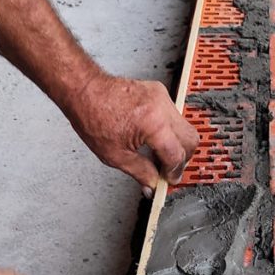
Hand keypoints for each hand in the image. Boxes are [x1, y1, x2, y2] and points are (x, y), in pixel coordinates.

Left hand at [67, 72, 199, 195]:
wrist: (84, 90)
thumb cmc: (92, 116)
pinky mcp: (159, 92)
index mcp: (153, 124)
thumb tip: (153, 184)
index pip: (177, 155)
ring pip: (185, 127)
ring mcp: (162, 97)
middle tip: (168, 170)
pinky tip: (155, 139)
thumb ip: (141, 172)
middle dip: (182, 158)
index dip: (174, 172)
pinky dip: (170, 130)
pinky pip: (175, 115)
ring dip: (177, 144)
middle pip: (190, 140)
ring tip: (158, 154)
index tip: (168, 180)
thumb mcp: (115, 155)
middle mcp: (162, 107)